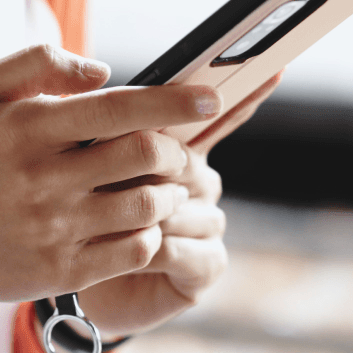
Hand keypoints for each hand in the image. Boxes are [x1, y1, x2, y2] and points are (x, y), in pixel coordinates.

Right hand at [0, 45, 222, 352]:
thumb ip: (37, 62)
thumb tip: (103, 70)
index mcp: (31, 126)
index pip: (122, 107)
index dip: (176, 101)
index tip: (211, 98)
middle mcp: (46, 177)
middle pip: (146, 155)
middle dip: (177, 149)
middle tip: (180, 149)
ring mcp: (57, 228)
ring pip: (149, 204)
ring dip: (170, 191)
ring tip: (162, 184)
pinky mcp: (64, 270)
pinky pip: (137, 248)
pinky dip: (153, 231)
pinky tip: (141, 221)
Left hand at [74, 72, 283, 337]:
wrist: (76, 284)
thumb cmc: (77, 217)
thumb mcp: (83, 166)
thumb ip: (99, 126)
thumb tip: (100, 76)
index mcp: (179, 151)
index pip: (217, 117)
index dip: (246, 95)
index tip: (275, 69)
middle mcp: (201, 183)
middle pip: (184, 164)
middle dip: (142, 176)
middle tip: (101, 187)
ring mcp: (209, 224)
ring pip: (178, 208)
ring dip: (139, 219)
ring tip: (106, 230)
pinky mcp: (208, 264)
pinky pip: (180, 249)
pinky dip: (151, 253)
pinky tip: (133, 259)